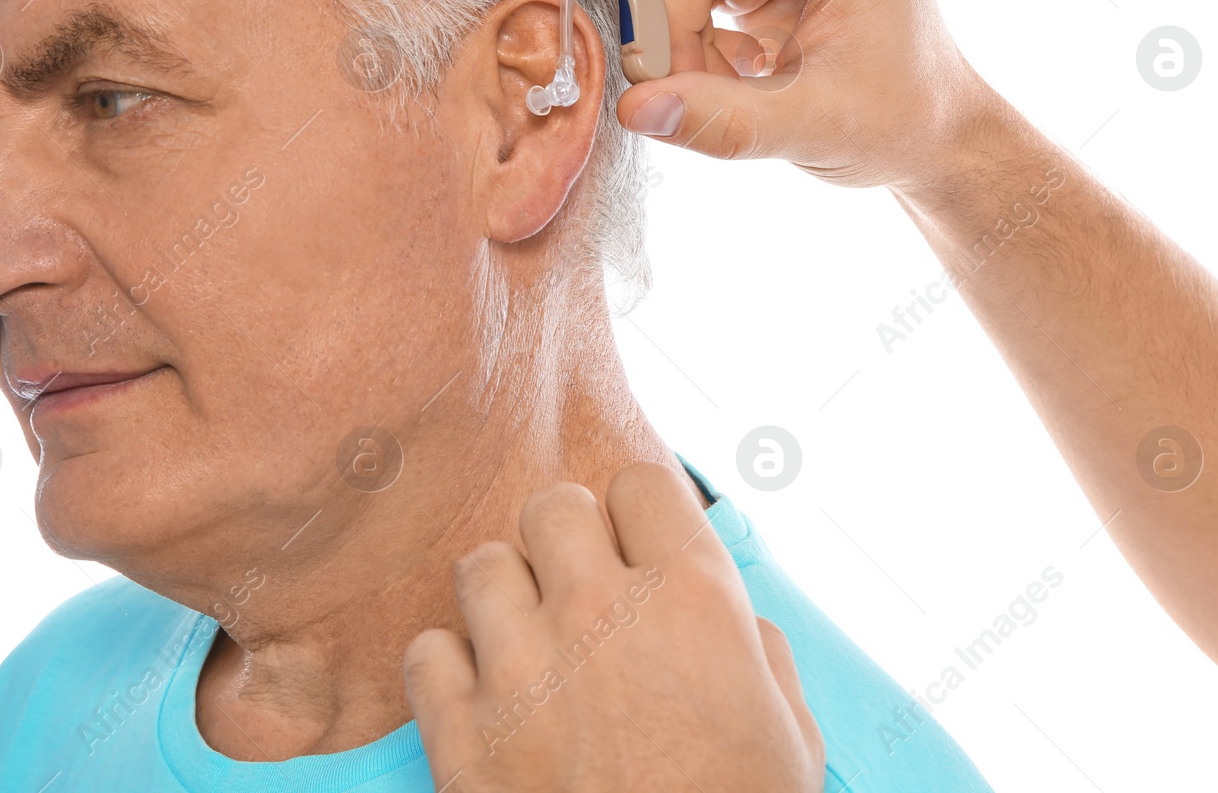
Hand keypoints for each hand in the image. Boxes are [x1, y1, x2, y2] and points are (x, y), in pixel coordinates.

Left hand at [403, 461, 824, 791]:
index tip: (639, 550)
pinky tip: (481, 699)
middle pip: (553, 506)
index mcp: (692, 600)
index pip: (641, 482)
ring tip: (524, 642)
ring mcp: (522, 669)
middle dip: (567, 543)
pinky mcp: (462, 735)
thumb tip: (732, 618)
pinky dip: (449, 670)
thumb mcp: (790, 734)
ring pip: (481, 565)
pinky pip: (427, 650)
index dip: (641, 516)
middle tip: (579, 592)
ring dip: (504, 598)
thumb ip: (757, 650)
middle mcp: (601, 614)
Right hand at [581, 0, 995, 195]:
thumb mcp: (814, 129)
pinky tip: (735, 72)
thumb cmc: (897, 121)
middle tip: (673, 87)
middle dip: (671, 12)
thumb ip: (724, 122)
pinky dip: (692, 37)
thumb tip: (634, 107)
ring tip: (725, 88)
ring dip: (679, 32)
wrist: (930, 135)